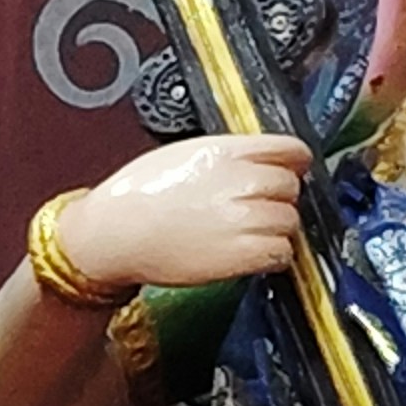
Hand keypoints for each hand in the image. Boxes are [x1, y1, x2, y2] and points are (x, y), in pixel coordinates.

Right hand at [47, 130, 308, 296]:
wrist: (113, 234)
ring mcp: (244, 218)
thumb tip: (260, 163)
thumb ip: (229, 156)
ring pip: (290, 222)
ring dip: (276, 230)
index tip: (288, 172)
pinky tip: (250, 254)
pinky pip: (282, 253)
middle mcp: (240, 180)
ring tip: (248, 234)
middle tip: (257, 208)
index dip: (293, 163)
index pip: (291, 149)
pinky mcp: (242, 254)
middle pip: (291, 186)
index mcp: (226, 151)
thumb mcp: (184, 153)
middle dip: (279, 198)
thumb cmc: (137, 195)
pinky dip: (272, 256)